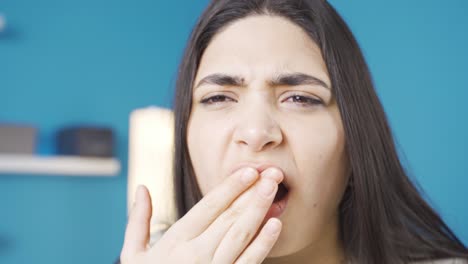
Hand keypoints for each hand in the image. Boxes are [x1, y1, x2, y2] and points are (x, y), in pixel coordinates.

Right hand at [120, 167, 283, 263]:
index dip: (231, 187)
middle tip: (273, 173)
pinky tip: (275, 225)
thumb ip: (138, 221)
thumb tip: (141, 189)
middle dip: (252, 193)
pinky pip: (248, 262)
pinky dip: (263, 244)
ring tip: (273, 190)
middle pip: (229, 217)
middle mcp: (196, 254)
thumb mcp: (133, 255)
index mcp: (175, 241)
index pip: (209, 206)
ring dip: (259, 210)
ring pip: (240, 235)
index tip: (249, 171)